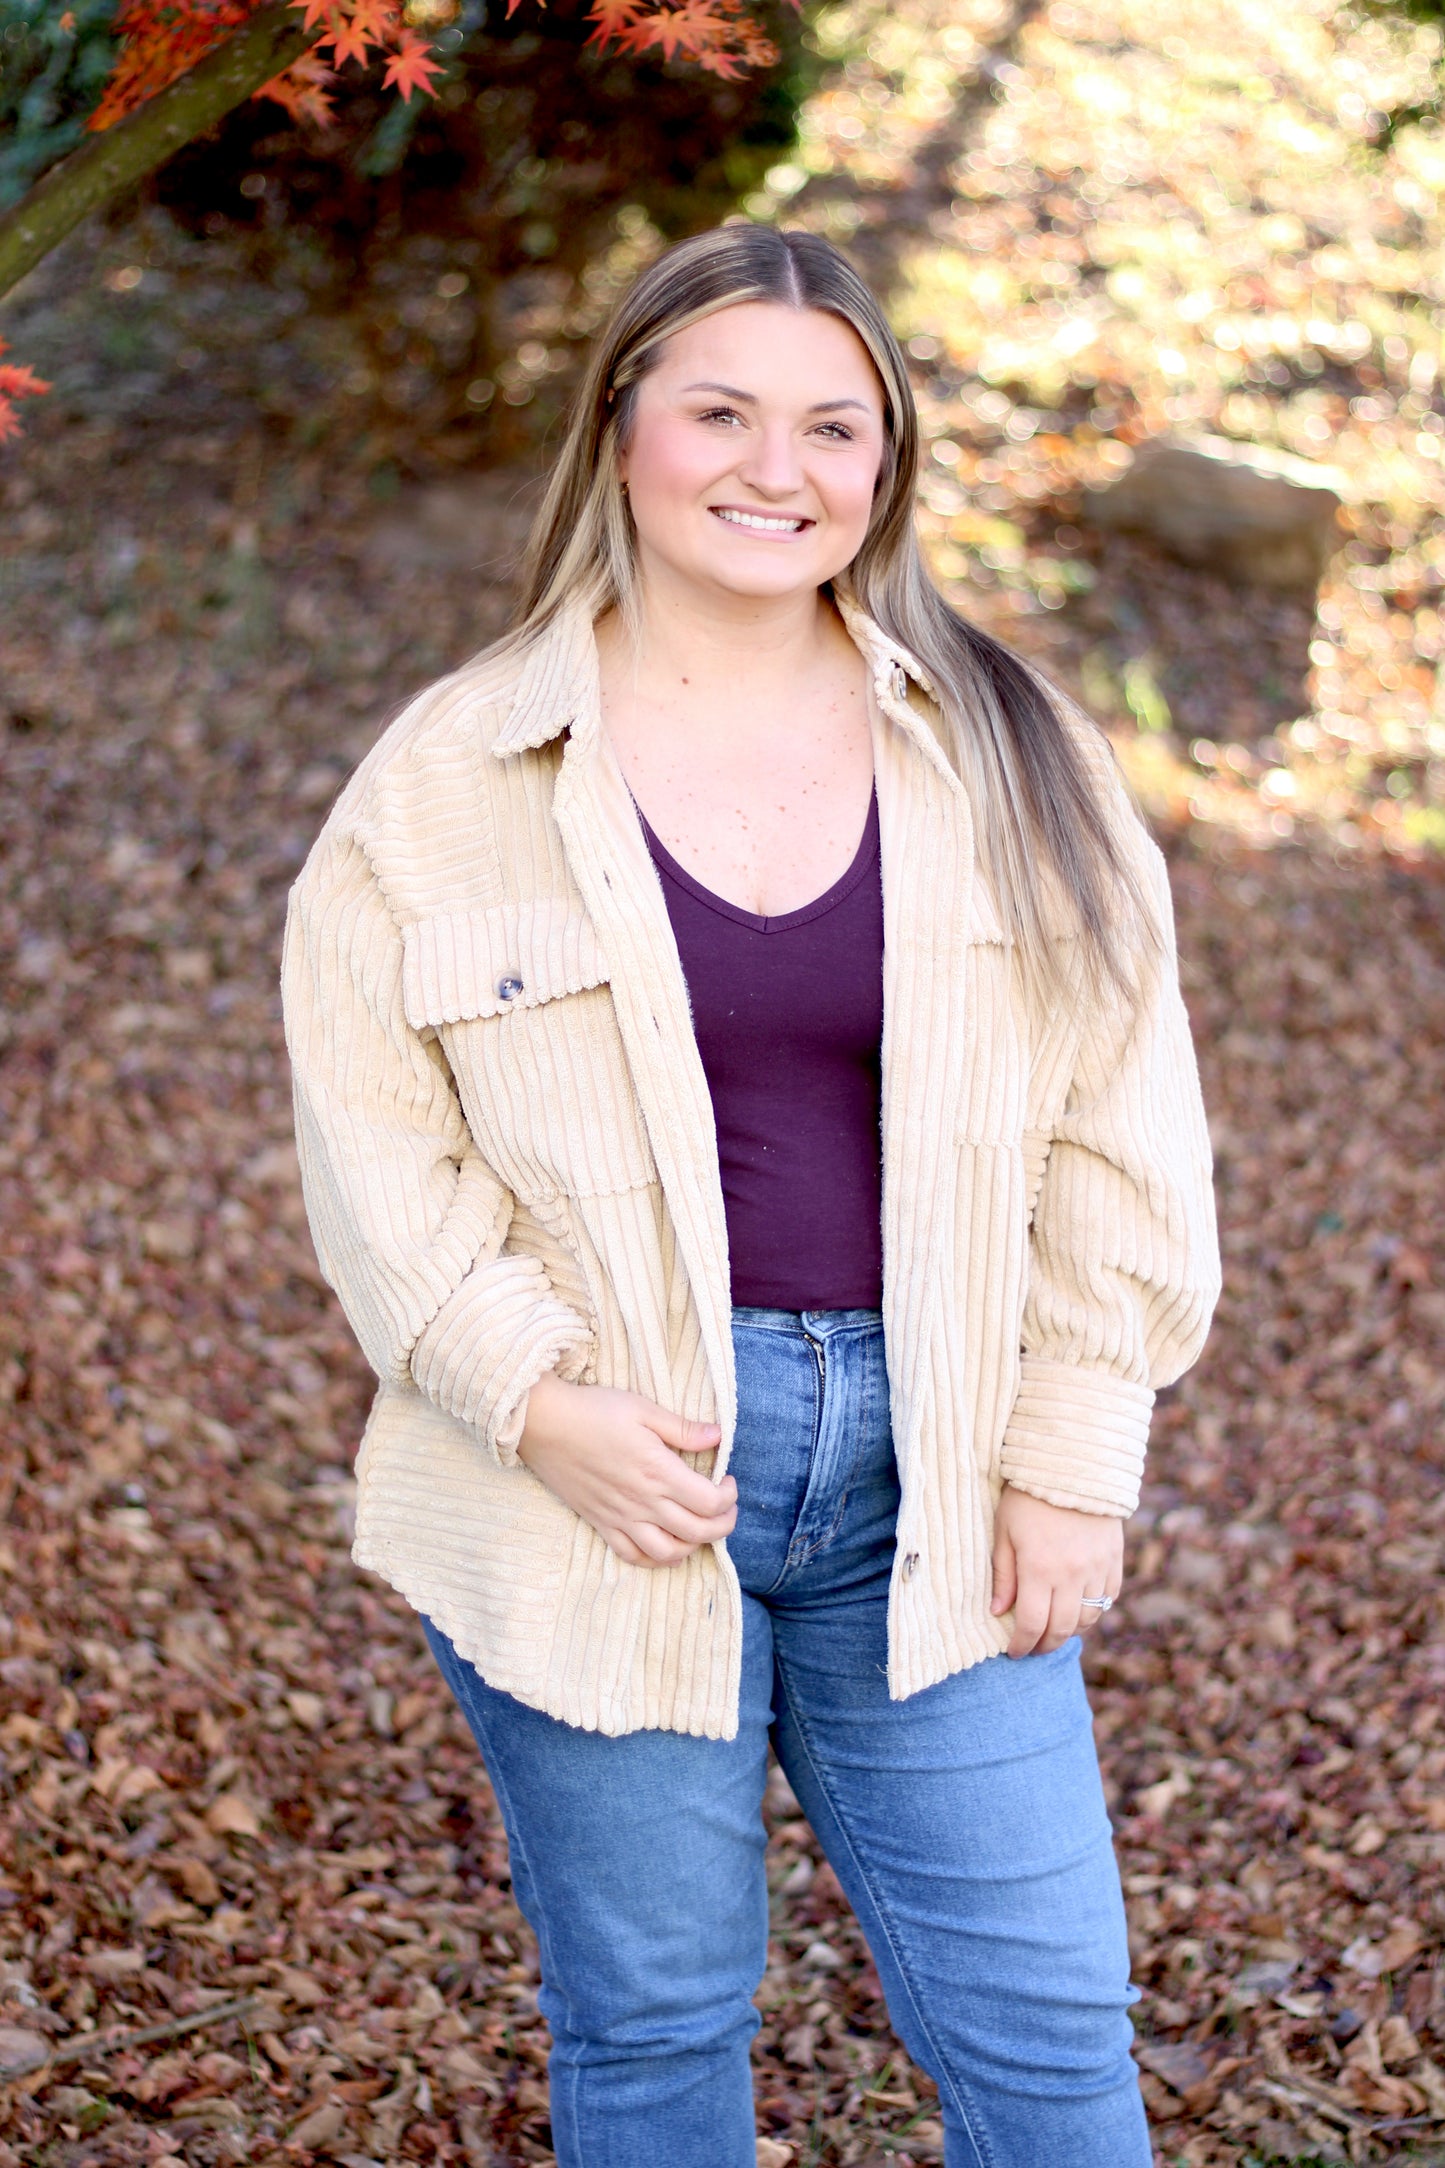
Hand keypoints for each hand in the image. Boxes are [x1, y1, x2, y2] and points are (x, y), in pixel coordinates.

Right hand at [516, 1372, 736, 1567]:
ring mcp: (620, 1517)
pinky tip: (666, 1546)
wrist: (544, 1424)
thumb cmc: (593, 1410)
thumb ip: (682, 1429)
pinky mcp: (601, 1523)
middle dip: (722, 1525)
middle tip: (726, 1508)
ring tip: (699, 1528)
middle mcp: (642, 1501)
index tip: (727, 1481)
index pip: (709, 1502)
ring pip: (668, 1552)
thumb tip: (718, 1436)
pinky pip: (632, 1556)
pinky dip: (655, 1559)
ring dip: (693, 1546)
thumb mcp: (642, 1408)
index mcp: (657, 1471)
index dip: (728, 1497)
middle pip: (697, 1531)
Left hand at [989, 1484, 1122, 1656]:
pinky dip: (1094, 1611)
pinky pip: (1108, 1598)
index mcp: (1039, 1568)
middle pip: (1061, 1629)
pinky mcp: (1114, 1559)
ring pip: (1088, 1618)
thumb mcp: (1004, 1530)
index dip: (1022, 1644)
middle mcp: (1072, 1574)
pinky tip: (1078, 1610)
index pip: (1031, 1624)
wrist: (1073, 1464)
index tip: (1013, 1651)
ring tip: (1054, 1631)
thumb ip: (1003, 1574)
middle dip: (1045, 1645)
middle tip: (1032, 1648)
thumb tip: (998, 1612)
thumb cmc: (1028, 1495)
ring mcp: (1097, 1568)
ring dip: (1070, 1632)